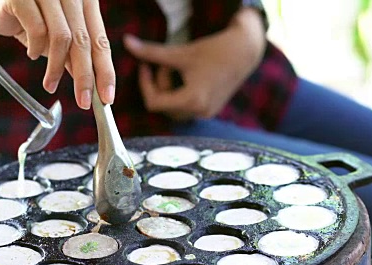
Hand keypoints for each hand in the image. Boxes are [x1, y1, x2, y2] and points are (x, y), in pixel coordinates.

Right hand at [0, 0, 114, 108]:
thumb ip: (75, 57)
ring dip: (56, 68)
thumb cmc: (30, 20)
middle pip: (84, 42)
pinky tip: (32, 54)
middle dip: (84, 77)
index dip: (105, 72)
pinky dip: (35, 48)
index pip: (101, 41)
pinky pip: (37, 29)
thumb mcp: (58, 40)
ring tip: (50, 85)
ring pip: (62, 38)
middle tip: (84, 102)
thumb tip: (94, 87)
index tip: (106, 98)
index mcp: (86, 3)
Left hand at [123, 8, 265, 119]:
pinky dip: (181, 93)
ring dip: (170, 90)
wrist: (244, 52)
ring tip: (177, 68)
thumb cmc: (214, 51)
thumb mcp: (180, 52)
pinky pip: (186, 107)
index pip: (154, 102)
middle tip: (165, 64)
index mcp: (192, 100)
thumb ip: (151, 52)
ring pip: (174, 108)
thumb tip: (127, 42)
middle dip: (160, 85)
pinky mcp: (210, 110)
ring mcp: (206, 113)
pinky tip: (187, 76)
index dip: (145, 84)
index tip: (145, 66)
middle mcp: (200, 112)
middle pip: (164, 106)